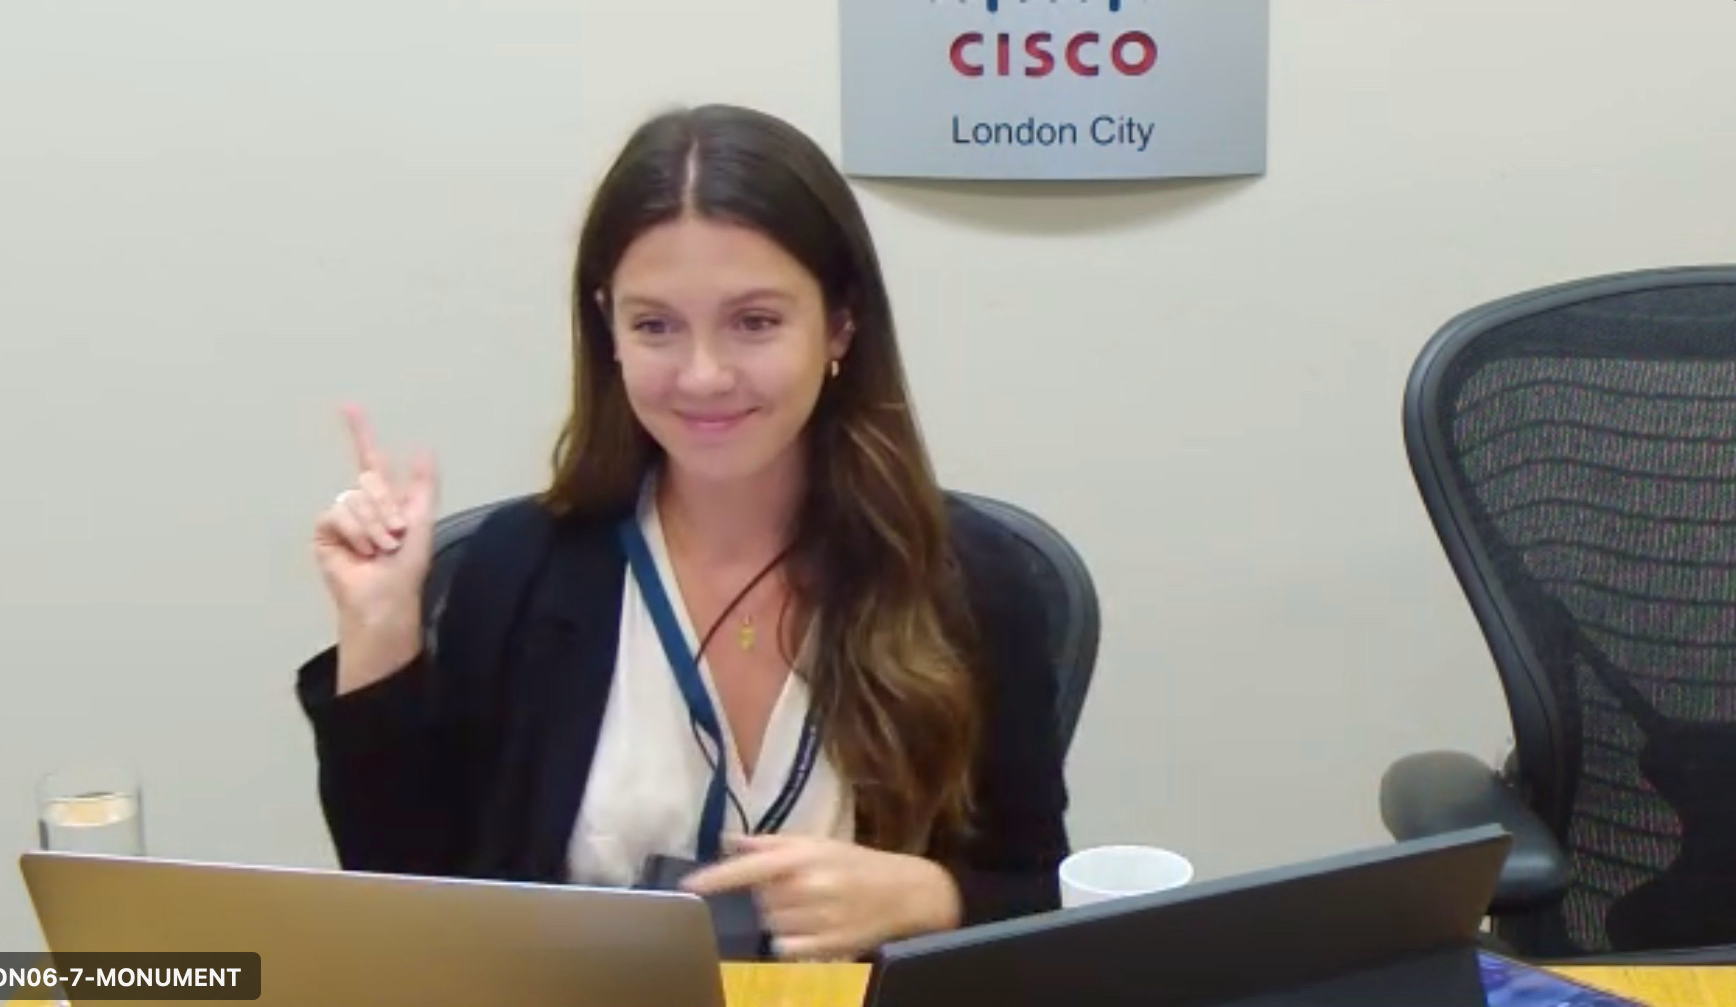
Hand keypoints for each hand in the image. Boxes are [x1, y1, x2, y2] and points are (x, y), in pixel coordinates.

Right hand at [312, 405, 438, 691]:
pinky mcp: (325, 531)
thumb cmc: (406, 567)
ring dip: (375, 525)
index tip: (348, 405)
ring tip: (382, 548)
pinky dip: (356, 532)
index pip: (370, 457)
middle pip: (369, 477)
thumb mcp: (422, 521)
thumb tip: (425, 448)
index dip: (360, 431)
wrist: (386, 596)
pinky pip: (338, 514)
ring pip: (354, 497)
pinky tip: (362, 551)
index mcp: (385, 497)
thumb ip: (423, 485)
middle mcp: (361, 502)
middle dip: (388, 505)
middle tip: (397, 534)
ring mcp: (342, 516)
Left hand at [682, 834, 961, 961]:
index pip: (749, 868)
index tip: (688, 887)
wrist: (907, 893)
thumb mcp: (818, 843)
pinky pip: (786, 949)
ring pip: (772, 925)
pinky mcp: (827, 947)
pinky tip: (812, 928)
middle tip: (795, 888)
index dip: (716, 878)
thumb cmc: (857, 863)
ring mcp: (818, 920)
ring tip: (809, 907)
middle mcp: (808, 887)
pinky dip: (791, 941)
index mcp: (804, 857)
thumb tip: (728, 839)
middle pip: (759, 900)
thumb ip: (770, 843)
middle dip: (768, 896)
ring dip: (781, 918)